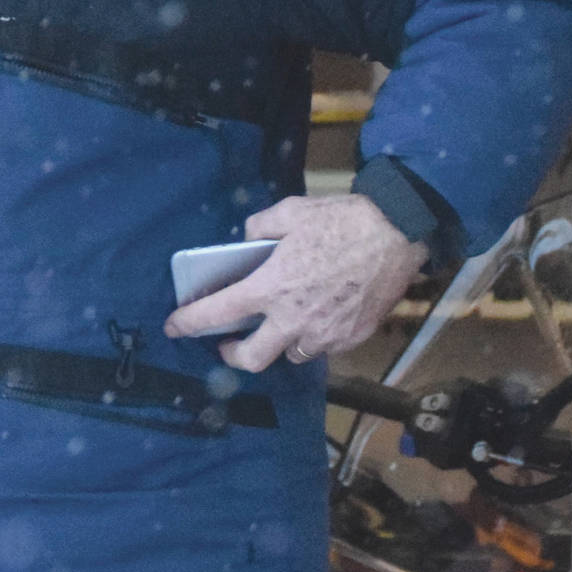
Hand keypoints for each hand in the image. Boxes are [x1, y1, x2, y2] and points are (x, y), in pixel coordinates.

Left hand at [162, 194, 425, 372]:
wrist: (397, 234)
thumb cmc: (342, 221)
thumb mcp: (290, 211)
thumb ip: (260, 227)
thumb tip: (247, 240)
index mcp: (271, 288)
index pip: (218, 313)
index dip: (189, 323)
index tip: (174, 327)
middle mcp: (293, 320)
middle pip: (252, 359)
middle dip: (234, 355)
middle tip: (229, 342)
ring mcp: (324, 334)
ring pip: (291, 354)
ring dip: (280, 342)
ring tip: (281, 321)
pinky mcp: (350, 338)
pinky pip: (322, 346)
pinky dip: (312, 336)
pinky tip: (316, 315)